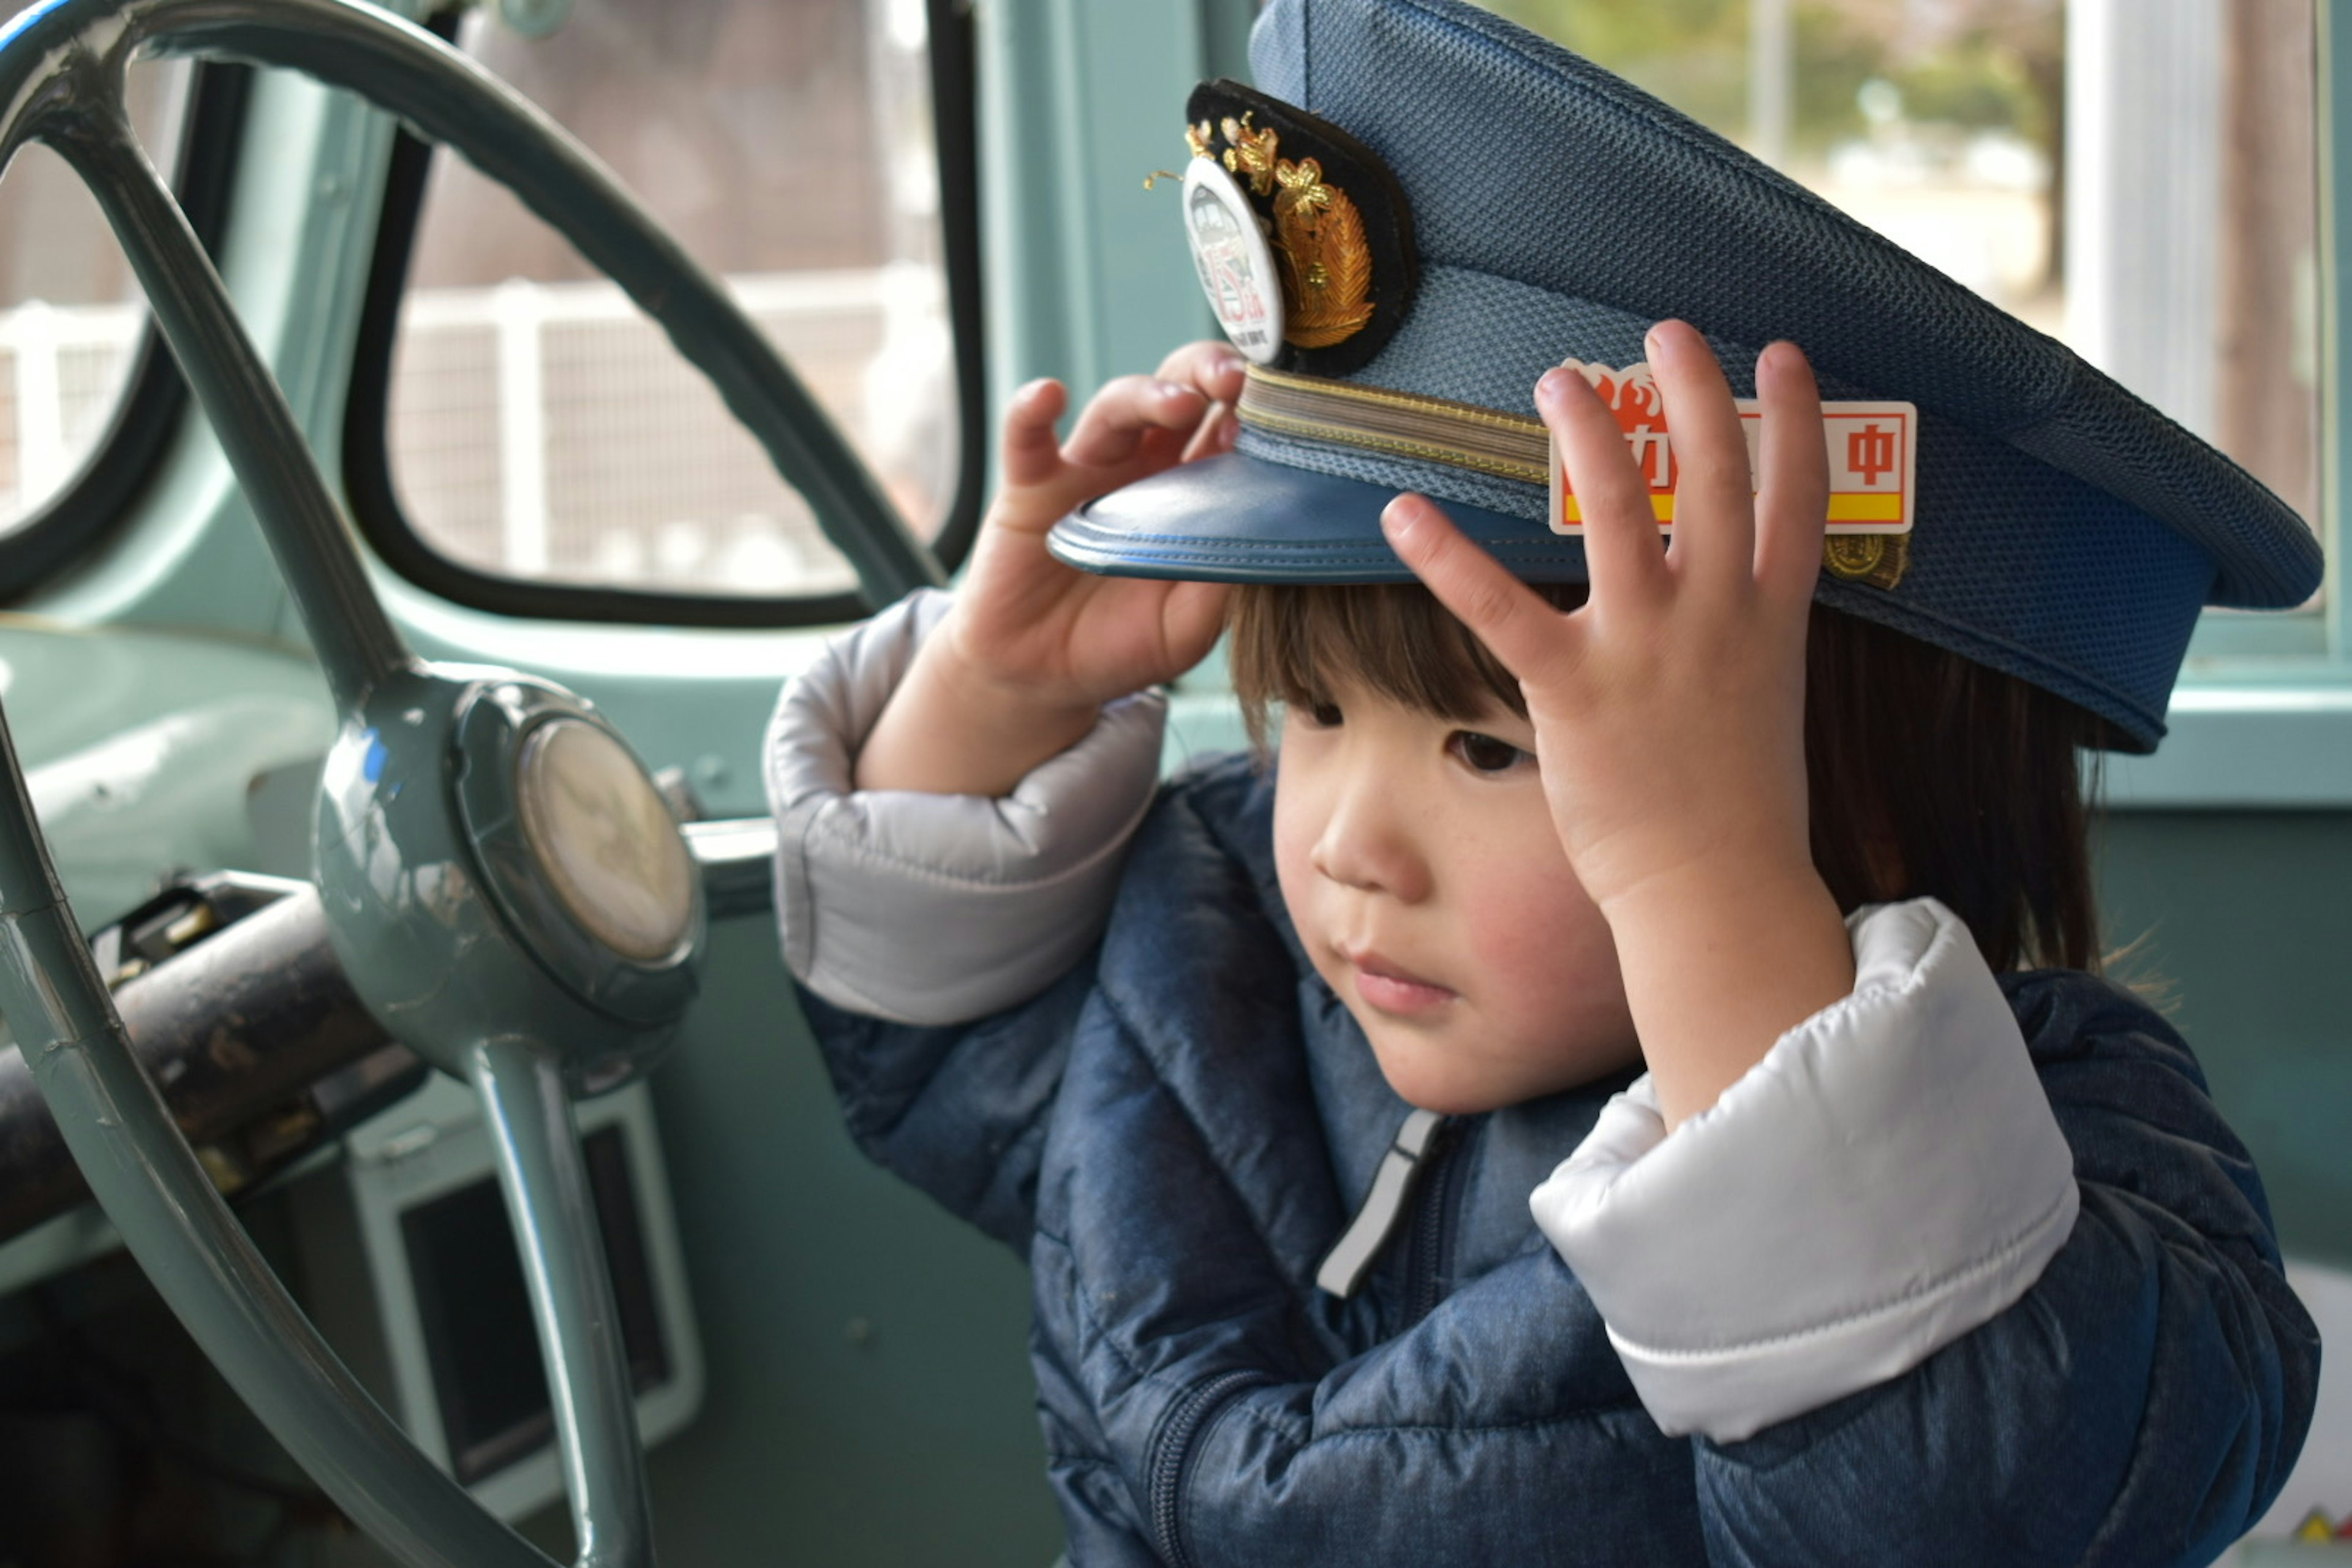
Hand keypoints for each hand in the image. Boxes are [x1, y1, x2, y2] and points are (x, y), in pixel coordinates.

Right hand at [855, 341, 1243, 795]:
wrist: (1043, 677)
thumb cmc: (1122, 644)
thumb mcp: (1188, 627)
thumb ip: (1223, 587)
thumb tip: (1266, 544)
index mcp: (1192, 491)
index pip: (1227, 426)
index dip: (1253, 409)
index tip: (1282, 410)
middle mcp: (1142, 467)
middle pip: (1178, 391)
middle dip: (1208, 374)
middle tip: (1237, 382)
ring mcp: (1086, 471)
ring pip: (1117, 406)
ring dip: (1149, 395)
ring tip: (1181, 405)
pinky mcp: (1029, 487)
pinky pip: (1025, 436)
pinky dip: (1032, 410)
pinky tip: (1050, 395)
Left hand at [1379, 320, 1855, 1127]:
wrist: (1717, 891)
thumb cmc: (1738, 814)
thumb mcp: (1763, 709)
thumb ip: (1746, 646)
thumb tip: (1729, 616)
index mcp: (1773, 620)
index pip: (1799, 496)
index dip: (1796, 418)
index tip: (1786, 354)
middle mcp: (1718, 616)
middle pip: (1715, 473)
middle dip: (1692, 390)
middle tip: (1664, 331)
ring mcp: (1648, 646)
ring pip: (1622, 507)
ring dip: (1589, 433)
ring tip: (1558, 376)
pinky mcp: (1573, 686)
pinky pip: (1497, 606)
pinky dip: (1446, 555)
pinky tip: (1401, 511)